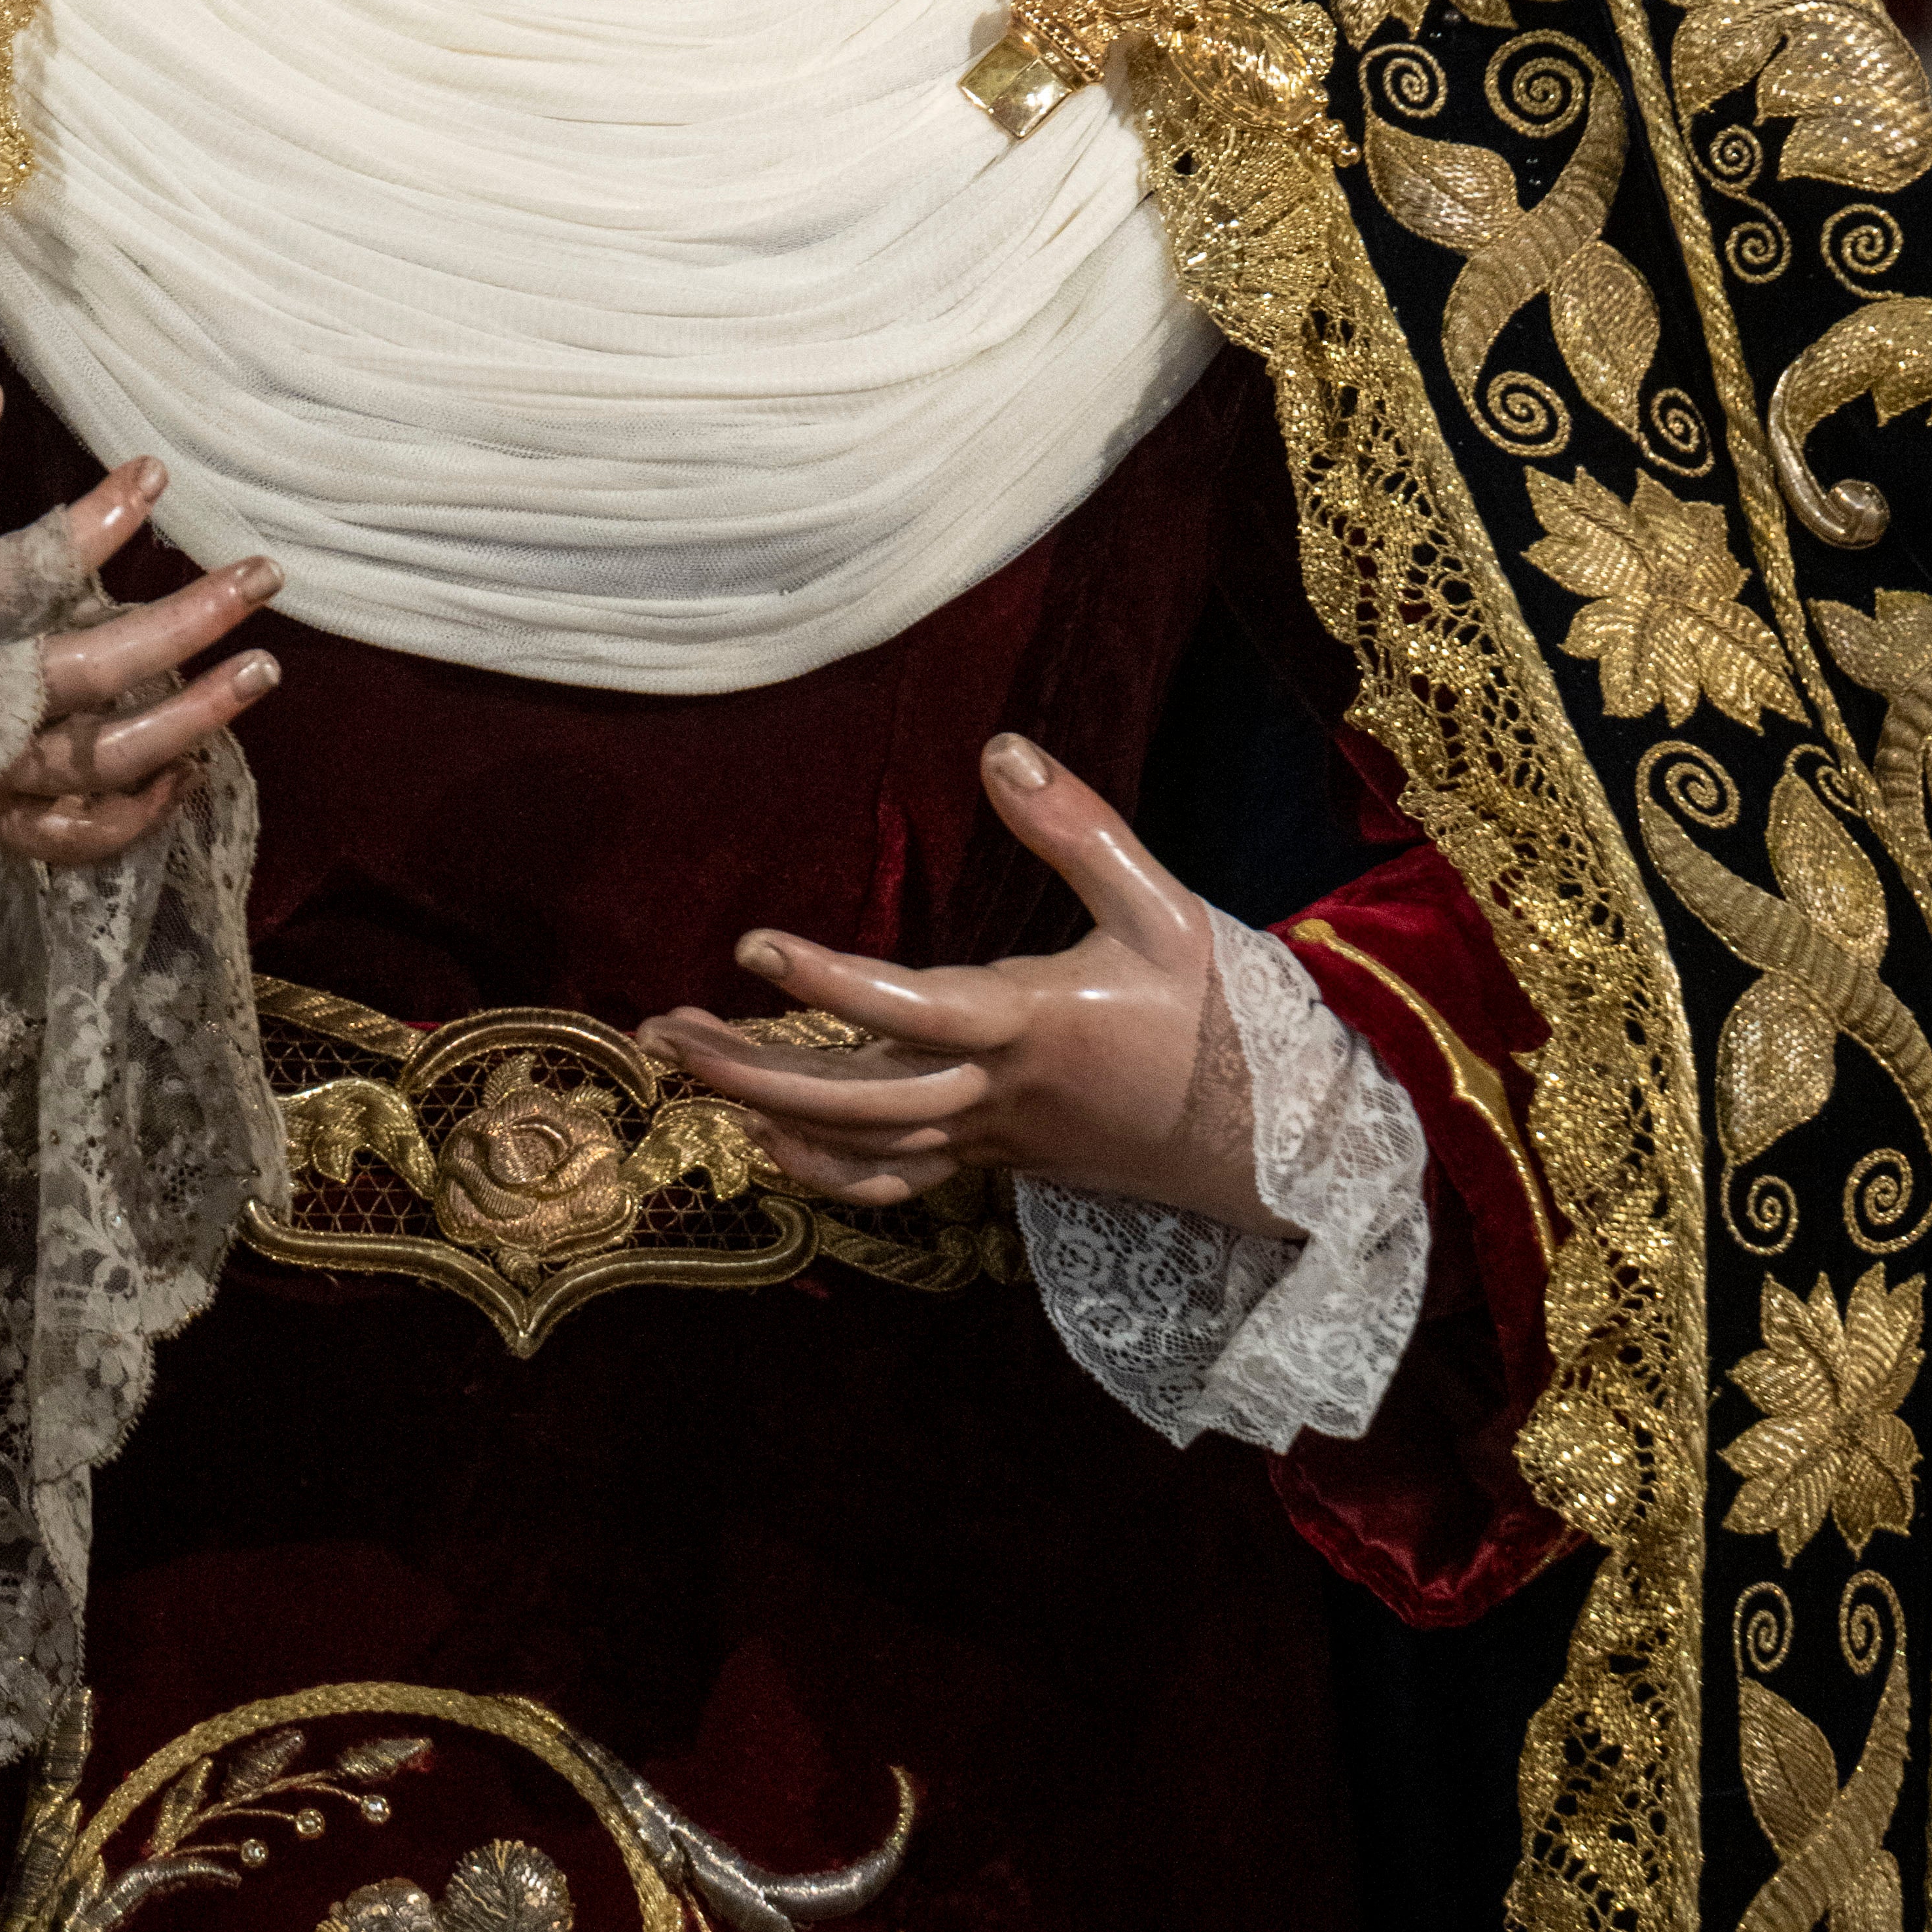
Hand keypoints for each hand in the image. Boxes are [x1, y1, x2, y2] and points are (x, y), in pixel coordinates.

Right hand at [0, 378, 279, 880]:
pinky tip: (189, 774)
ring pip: (104, 761)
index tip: (154, 475)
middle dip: (188, 624)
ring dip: (193, 720)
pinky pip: (71, 836)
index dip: (93, 526)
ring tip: (263, 671)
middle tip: (263, 575)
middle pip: (96, 673)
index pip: (22, 577)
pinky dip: (135, 815)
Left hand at [637, 732, 1278, 1229]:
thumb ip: (1079, 830)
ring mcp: (990, 1140)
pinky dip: (824, 1169)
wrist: (1272, 1145)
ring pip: (859, 1145)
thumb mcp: (1164, 908)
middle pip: (852, 1098)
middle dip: (748, 1069)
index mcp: (1031, 1024)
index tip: (750, 945)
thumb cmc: (1219, 1017)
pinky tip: (768, 1140)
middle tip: (660, 1034)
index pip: (907, 1007)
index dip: (825, 980)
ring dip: (765, 1114)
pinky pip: (894, 1181)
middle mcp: (995, 1095)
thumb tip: (998, 750)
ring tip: (686, 1072)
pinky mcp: (996, 1163)